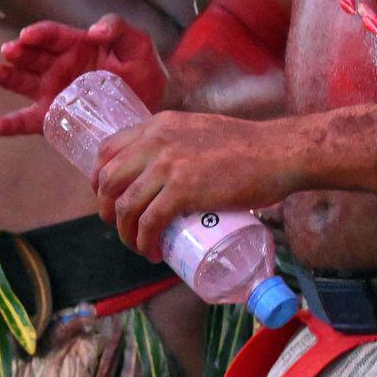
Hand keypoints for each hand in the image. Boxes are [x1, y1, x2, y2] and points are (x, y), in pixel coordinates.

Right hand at [0, 15, 169, 134]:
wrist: (153, 104)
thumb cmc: (143, 70)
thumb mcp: (137, 43)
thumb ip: (118, 29)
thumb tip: (95, 31)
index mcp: (77, 45)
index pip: (52, 36)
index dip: (39, 34)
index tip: (27, 35)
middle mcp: (60, 66)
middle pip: (32, 57)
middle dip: (19, 52)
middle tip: (10, 51)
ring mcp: (53, 91)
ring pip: (24, 83)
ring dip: (7, 77)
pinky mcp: (52, 117)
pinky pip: (26, 121)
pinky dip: (8, 125)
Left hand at [90, 109, 296, 259]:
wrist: (277, 153)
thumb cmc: (247, 146)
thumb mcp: (199, 130)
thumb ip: (179, 142)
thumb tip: (166, 170)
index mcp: (159, 125)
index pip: (109, 149)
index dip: (99, 179)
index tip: (108, 198)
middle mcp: (157, 141)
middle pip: (110, 180)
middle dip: (106, 209)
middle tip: (121, 226)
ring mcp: (168, 165)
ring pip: (126, 205)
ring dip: (125, 233)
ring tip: (139, 245)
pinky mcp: (183, 189)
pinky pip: (149, 222)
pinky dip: (145, 242)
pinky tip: (152, 251)